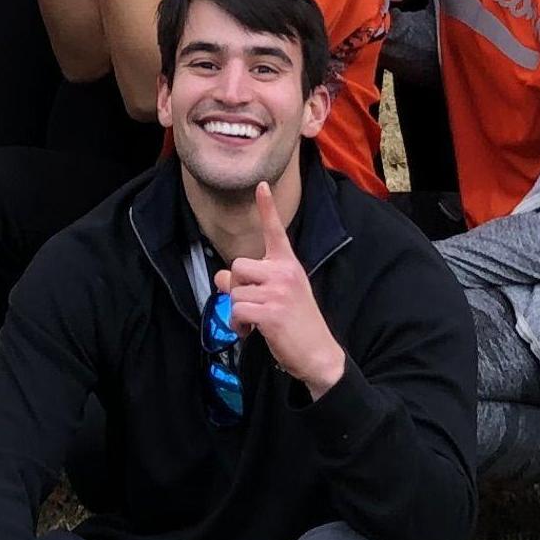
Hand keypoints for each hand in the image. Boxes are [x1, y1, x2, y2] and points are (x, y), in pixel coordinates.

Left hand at [217, 181, 347, 394]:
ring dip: (236, 311)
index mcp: (288, 265)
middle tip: (249, 304)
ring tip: (253, 323)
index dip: (267, 208)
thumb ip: (254, 282)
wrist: (319, 354)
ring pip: (233, 291)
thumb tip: (220, 278)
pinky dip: (238, 325)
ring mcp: (278, 292)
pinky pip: (237, 311)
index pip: (275, 231)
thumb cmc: (298, 323)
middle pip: (237, 266)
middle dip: (235, 286)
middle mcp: (283, 273)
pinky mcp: (271, 314)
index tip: (261, 185)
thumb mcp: (280, 295)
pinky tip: (251, 333)